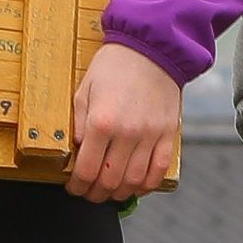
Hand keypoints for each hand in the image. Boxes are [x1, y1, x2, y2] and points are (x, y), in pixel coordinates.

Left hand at [67, 41, 180, 202]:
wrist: (152, 47)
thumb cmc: (115, 66)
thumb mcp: (85, 90)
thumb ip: (79, 123)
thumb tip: (78, 152)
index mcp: (102, 121)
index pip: (87, 170)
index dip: (77, 185)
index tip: (74, 187)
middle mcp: (127, 133)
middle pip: (110, 181)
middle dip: (96, 194)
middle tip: (89, 193)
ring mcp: (151, 135)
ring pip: (135, 181)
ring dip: (120, 193)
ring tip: (110, 191)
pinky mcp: (168, 134)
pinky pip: (159, 170)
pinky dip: (147, 185)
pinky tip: (136, 185)